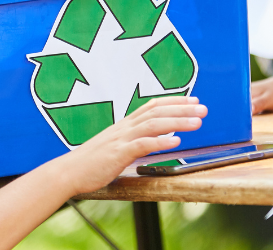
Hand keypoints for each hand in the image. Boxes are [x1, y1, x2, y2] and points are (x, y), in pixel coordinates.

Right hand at [57, 97, 205, 194]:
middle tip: (203, 108)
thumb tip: (150, 143)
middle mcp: (124, 128)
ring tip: (197, 122)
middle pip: (157, 112)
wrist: (69, 172)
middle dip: (182, 109)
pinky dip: (161, 142)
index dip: (173, 102)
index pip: (152, 106)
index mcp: (124, 126)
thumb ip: (132, 143)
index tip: (192, 100)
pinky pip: (143, 144)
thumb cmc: (91, 163)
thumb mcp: (115, 147)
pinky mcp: (119, 153)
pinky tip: (176, 141)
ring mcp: (121, 139)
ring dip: (178, 122)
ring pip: (153, 124)